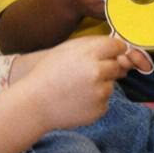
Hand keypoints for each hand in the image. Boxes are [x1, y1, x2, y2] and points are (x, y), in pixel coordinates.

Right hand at [0, 35, 134, 152]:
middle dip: (107, 68)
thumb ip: (92, 43)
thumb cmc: (48, 74)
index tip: (109, 54)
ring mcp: (100, 93)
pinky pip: (105, 101)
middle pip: (118, 66)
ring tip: (78, 88)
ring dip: (100, 85)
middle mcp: (97, 72)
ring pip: (111, 84)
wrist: (34, 104)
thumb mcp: (66, 49)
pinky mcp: (100, 109)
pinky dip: (95, 101)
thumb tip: (118, 44)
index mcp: (88, 54)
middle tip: (86, 73)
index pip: (119, 47)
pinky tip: (78, 100)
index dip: (114, 50)